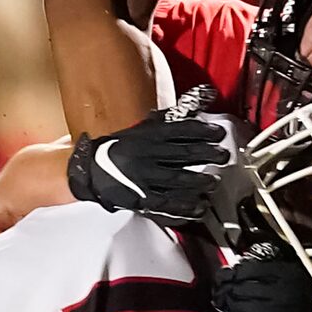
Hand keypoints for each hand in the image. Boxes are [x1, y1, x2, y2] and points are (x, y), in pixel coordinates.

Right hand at [66, 114, 250, 229]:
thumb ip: (163, 122)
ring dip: (199, 181)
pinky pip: (167, 202)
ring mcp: (143, 177)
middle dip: (206, 155)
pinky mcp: (140, 197)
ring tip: (213, 182)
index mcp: (147, 136)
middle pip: (183, 155)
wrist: (88, 170)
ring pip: (178, 179)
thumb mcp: (138, 131)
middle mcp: (147, 155)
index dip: (201, 131)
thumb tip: (191, 105)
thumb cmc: (116, 149)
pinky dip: (185, 205)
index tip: (217, 133)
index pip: (180, 131)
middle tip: (223, 156)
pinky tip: (199, 206)